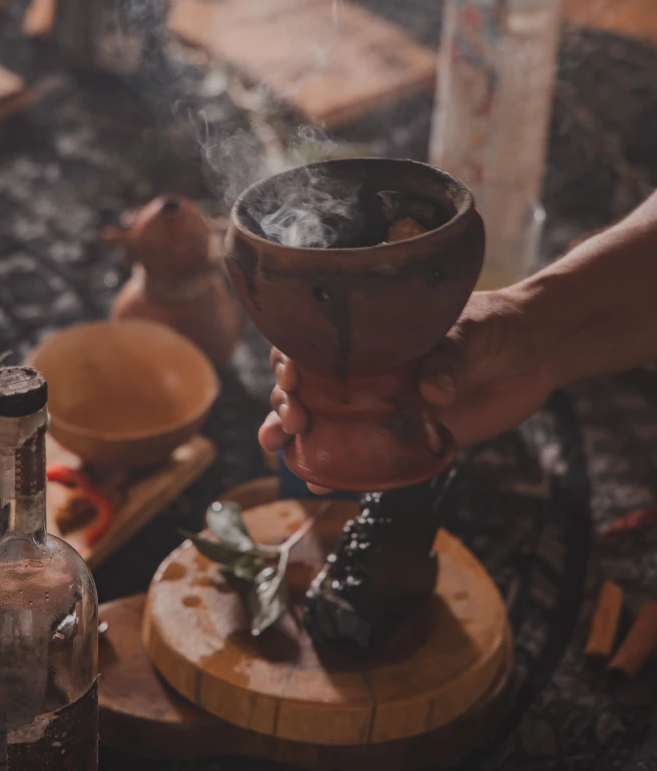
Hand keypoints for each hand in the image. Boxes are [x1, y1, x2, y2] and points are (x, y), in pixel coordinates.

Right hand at [259, 289, 555, 460]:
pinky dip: (337, 472)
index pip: (312, 344)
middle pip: (306, 387)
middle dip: (284, 403)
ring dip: (295, 437)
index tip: (291, 376)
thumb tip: (434, 392)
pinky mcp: (405, 437)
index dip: (289, 359)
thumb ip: (447, 359)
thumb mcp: (466, 332)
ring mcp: (381, 407)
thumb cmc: (491, 327)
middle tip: (291, 419)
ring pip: (324, 424)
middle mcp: (366, 372)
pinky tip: (317, 482)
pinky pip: (363, 457)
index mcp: (369, 337)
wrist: (530, 354)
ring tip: (278, 449)